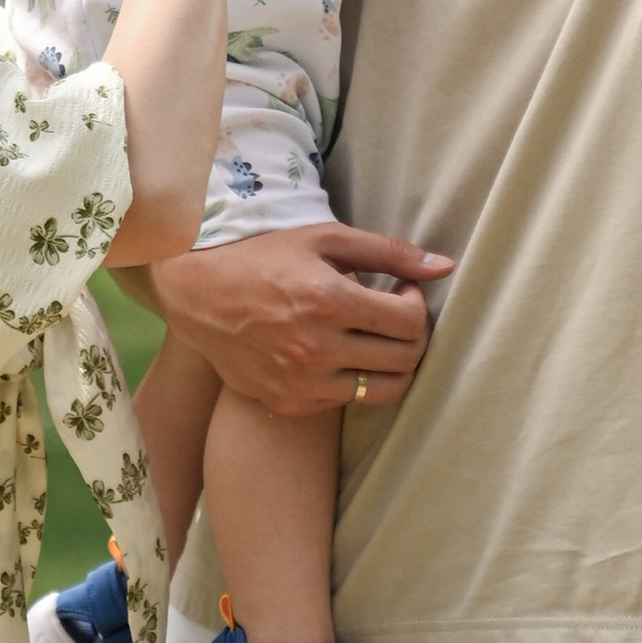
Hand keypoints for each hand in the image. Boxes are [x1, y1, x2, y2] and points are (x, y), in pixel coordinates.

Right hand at [145, 219, 452, 416]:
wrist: (197, 292)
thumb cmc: (264, 256)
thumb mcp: (324, 239)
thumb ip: (388, 252)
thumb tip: (445, 266)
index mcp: (328, 301)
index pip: (410, 322)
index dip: (418, 304)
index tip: (402, 292)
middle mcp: (316, 348)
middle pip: (405, 359)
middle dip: (413, 335)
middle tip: (394, 314)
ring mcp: (300, 382)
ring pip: (383, 391)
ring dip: (391, 364)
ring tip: (373, 337)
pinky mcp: (288, 403)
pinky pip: (345, 402)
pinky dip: (352, 379)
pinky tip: (337, 352)